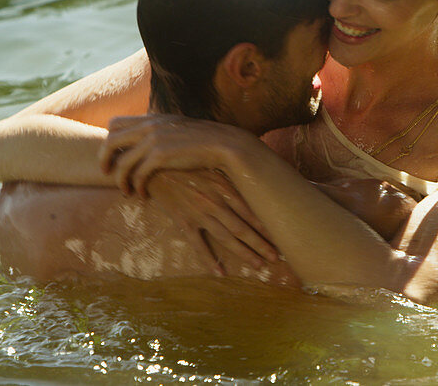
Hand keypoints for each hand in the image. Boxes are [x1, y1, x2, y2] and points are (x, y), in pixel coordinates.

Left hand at [98, 114, 256, 195]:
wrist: (222, 144)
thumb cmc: (201, 140)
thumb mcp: (176, 128)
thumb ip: (159, 130)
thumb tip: (145, 140)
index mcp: (151, 118)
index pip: (114, 123)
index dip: (108, 140)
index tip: (113, 155)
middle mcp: (148, 126)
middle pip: (110, 141)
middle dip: (104, 159)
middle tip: (106, 173)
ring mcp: (154, 140)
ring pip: (122, 162)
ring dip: (120, 180)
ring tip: (126, 191)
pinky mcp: (161, 156)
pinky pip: (138, 175)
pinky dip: (137, 187)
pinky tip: (144, 195)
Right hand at [146, 169, 278, 274]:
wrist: (156, 166)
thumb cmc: (188, 163)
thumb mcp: (213, 166)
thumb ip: (231, 177)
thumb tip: (254, 184)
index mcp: (224, 188)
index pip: (251, 211)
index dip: (266, 226)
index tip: (281, 237)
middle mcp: (215, 202)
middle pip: (242, 228)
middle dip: (261, 244)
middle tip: (276, 258)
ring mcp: (199, 213)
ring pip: (226, 238)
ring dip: (244, 253)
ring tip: (258, 265)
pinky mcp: (184, 221)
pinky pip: (198, 245)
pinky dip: (209, 260)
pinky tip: (220, 274)